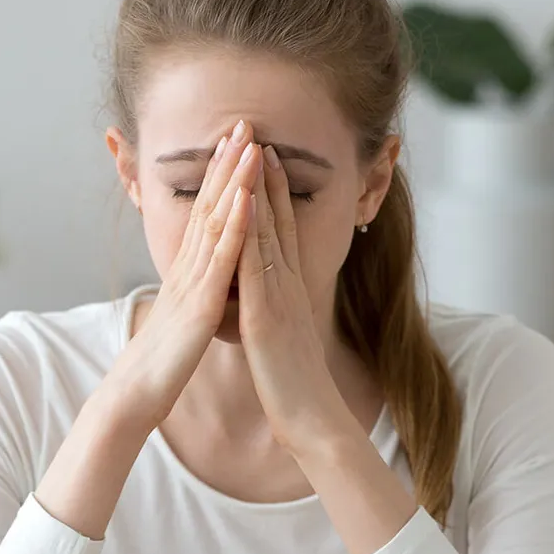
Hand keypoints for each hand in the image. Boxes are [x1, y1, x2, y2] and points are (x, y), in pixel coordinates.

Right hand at [106, 120, 262, 430]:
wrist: (134, 397)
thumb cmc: (159, 365)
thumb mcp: (181, 320)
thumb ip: (191, 296)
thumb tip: (198, 284)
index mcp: (188, 273)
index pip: (206, 215)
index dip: (221, 178)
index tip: (236, 145)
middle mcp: (188, 269)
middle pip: (209, 206)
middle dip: (226, 164)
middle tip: (244, 124)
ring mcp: (193, 284)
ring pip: (214, 224)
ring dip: (232, 182)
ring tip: (249, 146)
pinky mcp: (200, 306)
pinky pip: (219, 262)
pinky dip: (233, 228)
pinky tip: (246, 200)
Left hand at [237, 144, 355, 453]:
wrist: (312, 421)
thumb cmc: (293, 387)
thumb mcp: (283, 340)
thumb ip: (276, 314)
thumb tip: (267, 303)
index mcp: (288, 290)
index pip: (281, 230)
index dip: (272, 191)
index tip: (262, 155)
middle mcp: (287, 284)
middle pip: (276, 219)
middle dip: (263, 174)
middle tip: (255, 132)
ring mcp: (279, 297)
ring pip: (267, 233)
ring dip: (258, 189)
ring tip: (250, 149)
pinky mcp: (268, 315)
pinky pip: (257, 267)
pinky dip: (250, 232)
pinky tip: (241, 205)